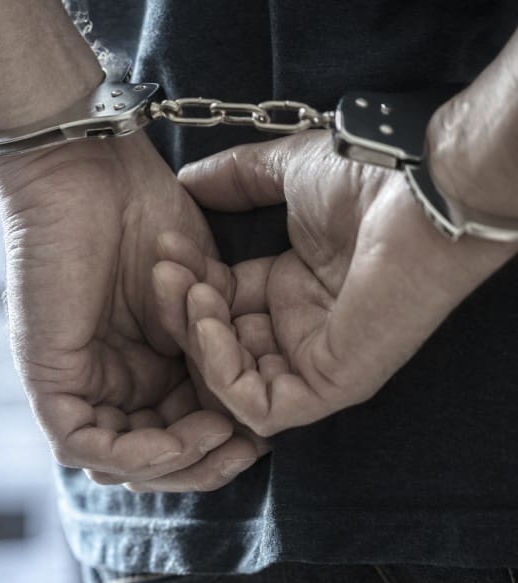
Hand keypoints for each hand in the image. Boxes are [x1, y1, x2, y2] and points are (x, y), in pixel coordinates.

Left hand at [0, 132, 265, 491]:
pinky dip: (135, 452)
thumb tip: (244, 412)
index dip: (220, 444)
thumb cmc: (145, 215)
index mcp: (141, 363)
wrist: (93, 171)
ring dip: (176, 462)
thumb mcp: (198, 298)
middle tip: (247, 448)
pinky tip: (182, 435)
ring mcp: (74, 382)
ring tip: (220, 437)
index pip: (177, 430)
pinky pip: (83, 443)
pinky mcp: (47, 378)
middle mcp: (106, 380)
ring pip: (118, 459)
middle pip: (150, 456)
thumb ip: (212, 351)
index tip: (263, 434)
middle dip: (202, 463)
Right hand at [152, 131, 517, 436]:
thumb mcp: (284, 173)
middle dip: (180, 313)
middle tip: (165, 273)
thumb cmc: (368, 180)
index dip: (186, 283)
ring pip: (231, 383)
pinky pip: (261, 408)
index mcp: (292, 288)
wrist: (417, 190)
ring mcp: (316, 360)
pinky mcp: (331, 384)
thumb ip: (234, 178)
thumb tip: (187, 180)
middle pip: (217, 347)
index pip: (219, 307)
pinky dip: (223, 375)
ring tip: (192, 294)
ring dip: (197, 341)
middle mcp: (301, 328)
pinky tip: (212, 324)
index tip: (165, 249)